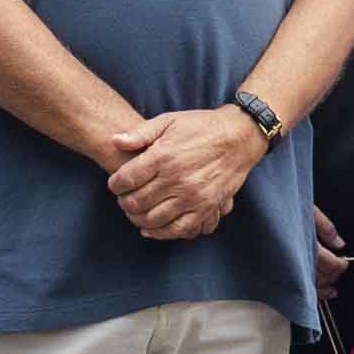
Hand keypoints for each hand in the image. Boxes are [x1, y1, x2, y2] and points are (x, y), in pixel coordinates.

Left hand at [105, 105, 268, 243]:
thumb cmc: (201, 127)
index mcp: (162, 156)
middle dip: (124, 203)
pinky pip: (178, 229)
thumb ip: (140, 133)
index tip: (116, 184)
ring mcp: (191, 196)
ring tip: (136, 212)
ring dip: (138, 219)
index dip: (115, 185)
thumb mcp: (169, 121)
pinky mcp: (205, 207)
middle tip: (124, 199)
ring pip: (153, 219)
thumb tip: (114, 141)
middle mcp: (175, 178)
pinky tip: (150, 229)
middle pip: (136, 202)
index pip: (125, 179)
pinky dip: (160, 233)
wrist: (239, 137)